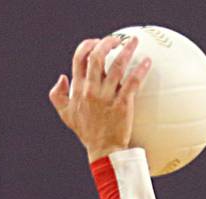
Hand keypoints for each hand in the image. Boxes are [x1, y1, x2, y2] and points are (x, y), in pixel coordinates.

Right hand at [49, 36, 150, 160]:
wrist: (104, 150)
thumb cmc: (87, 133)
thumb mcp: (66, 115)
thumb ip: (57, 95)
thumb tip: (62, 77)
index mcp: (78, 89)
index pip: (79, 59)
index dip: (88, 45)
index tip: (97, 42)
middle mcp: (91, 90)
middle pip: (97, 56)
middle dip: (107, 42)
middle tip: (117, 40)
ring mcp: (107, 97)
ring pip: (117, 66)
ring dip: (127, 50)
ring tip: (135, 41)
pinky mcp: (122, 104)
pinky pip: (132, 82)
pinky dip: (140, 70)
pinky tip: (147, 62)